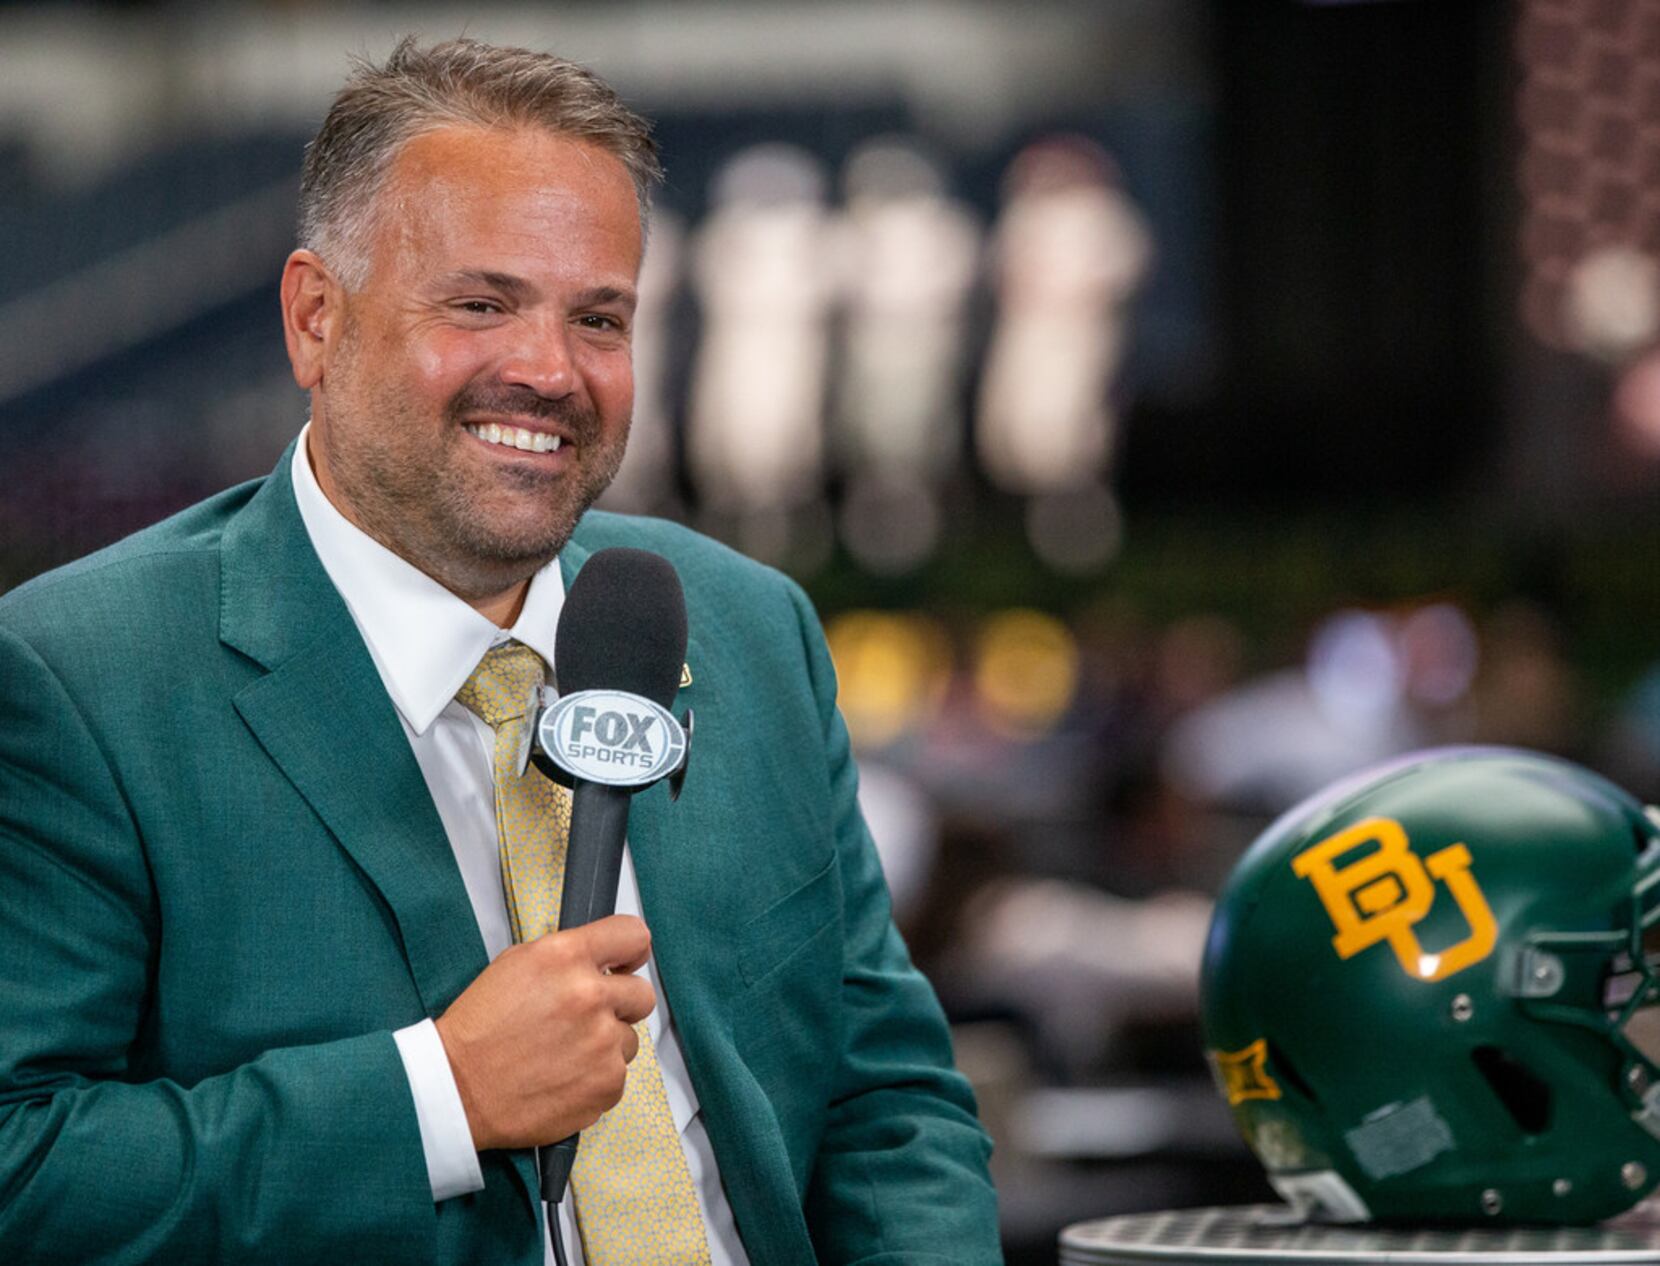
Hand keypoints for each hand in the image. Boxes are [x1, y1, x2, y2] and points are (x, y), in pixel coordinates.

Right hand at [434, 914, 654, 1150]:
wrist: (457, 1088)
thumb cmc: (480, 1030)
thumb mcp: (517, 965)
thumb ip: (569, 956)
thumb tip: (605, 958)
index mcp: (566, 957)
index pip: (634, 935)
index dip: (631, 951)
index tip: (626, 963)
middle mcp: (589, 995)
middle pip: (642, 993)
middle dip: (619, 1004)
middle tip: (586, 1018)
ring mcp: (602, 1041)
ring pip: (629, 1039)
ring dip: (605, 1045)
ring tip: (563, 1053)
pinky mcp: (606, 1083)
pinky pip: (618, 1074)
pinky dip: (596, 1078)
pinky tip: (562, 1077)